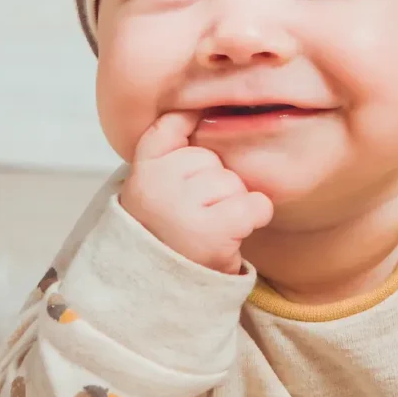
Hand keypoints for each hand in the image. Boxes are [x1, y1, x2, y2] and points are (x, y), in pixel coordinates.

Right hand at [119, 111, 272, 273]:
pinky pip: (255, 204)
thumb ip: (169, 147)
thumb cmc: (169, 232)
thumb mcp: (156, 187)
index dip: (189, 123)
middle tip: (196, 215)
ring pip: (234, 182)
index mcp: (142, 170)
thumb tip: (197, 106)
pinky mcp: (213, 228)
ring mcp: (184, 205)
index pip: (170, 124)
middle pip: (213, 158)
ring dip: (231, 205)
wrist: (162, 289)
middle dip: (215, 184)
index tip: (194, 137)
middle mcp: (158, 183)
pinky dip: (255, 216)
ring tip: (208, 227)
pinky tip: (234, 232)